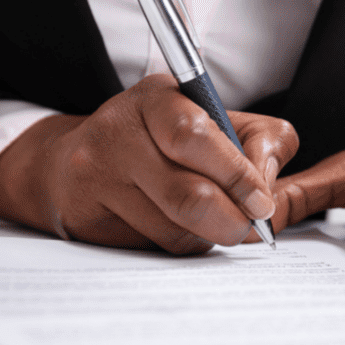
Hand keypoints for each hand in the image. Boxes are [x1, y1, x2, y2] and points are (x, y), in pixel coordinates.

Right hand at [0, 74, 297, 253]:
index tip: (262, 203)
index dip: (237, 176)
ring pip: (172, 229)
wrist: (75, 164)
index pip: (194, 136)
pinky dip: (176, 244)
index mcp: (157, 97)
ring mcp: (95, 175)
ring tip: (210, 220)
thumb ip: (263, 142)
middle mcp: (117, 131)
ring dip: (205, 235)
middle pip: (187, 195)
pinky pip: (149, 247)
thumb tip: (269, 190)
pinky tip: (174, 226)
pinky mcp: (84, 216)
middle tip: (248, 226)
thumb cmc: (164, 142)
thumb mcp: (219, 120)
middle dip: (231, 219)